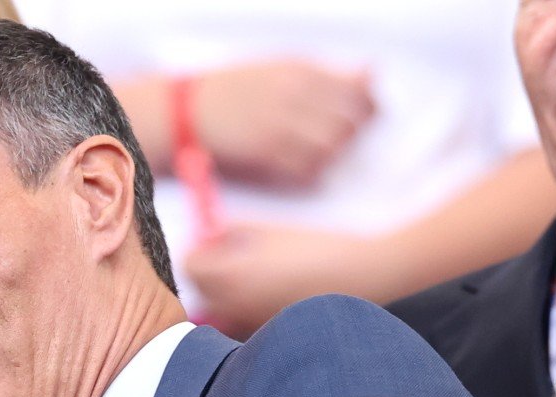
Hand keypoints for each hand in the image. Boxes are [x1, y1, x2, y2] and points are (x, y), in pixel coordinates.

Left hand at [183, 224, 385, 337]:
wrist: (365, 277)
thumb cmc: (320, 247)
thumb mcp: (271, 229)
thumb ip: (232, 229)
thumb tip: (210, 232)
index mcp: (232, 274)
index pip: (189, 265)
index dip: (200, 249)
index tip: (215, 241)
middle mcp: (235, 305)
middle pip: (200, 291)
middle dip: (210, 272)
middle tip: (233, 254)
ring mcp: (251, 324)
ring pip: (219, 309)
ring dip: (228, 291)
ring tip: (261, 273)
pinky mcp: (269, 334)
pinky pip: (242, 321)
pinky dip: (247, 308)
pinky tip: (276, 292)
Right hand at [190, 60, 374, 188]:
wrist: (182, 111)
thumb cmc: (230, 89)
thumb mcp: (278, 65)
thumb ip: (324, 71)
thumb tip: (372, 72)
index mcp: (300, 70)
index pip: (358, 89)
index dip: (369, 105)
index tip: (366, 113)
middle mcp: (294, 96)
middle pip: (351, 121)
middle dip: (353, 133)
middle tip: (342, 138)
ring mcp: (280, 126)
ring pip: (333, 148)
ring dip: (333, 154)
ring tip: (318, 152)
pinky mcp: (266, 155)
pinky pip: (309, 170)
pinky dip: (312, 172)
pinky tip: (300, 167)